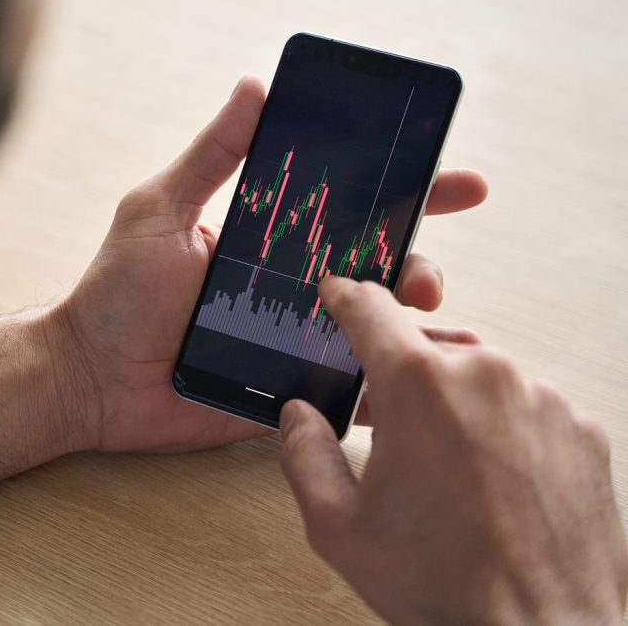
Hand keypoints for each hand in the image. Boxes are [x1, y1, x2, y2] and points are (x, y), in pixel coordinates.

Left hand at [57, 77, 487, 452]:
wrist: (88, 380)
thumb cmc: (115, 292)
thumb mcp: (159, 210)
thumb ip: (209, 156)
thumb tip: (254, 86)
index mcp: (270, 239)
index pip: (350, 209)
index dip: (409, 194)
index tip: (459, 183)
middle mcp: (291, 287)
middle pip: (377, 271)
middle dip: (419, 265)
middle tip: (422, 275)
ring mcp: (292, 341)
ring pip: (375, 330)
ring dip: (416, 327)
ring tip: (433, 328)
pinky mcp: (287, 394)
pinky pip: (348, 391)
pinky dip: (388, 389)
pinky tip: (416, 387)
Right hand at [279, 277, 627, 624]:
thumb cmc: (444, 585)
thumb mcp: (339, 525)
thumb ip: (303, 454)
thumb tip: (298, 415)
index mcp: (418, 386)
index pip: (370, 308)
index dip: (345, 297)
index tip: (338, 293)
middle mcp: (486, 376)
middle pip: (427, 348)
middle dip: (399, 377)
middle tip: (383, 425)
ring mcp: (542, 401)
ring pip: (479, 377)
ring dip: (454, 404)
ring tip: (443, 469)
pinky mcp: (582, 430)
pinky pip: (527, 408)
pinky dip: (502, 430)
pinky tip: (489, 483)